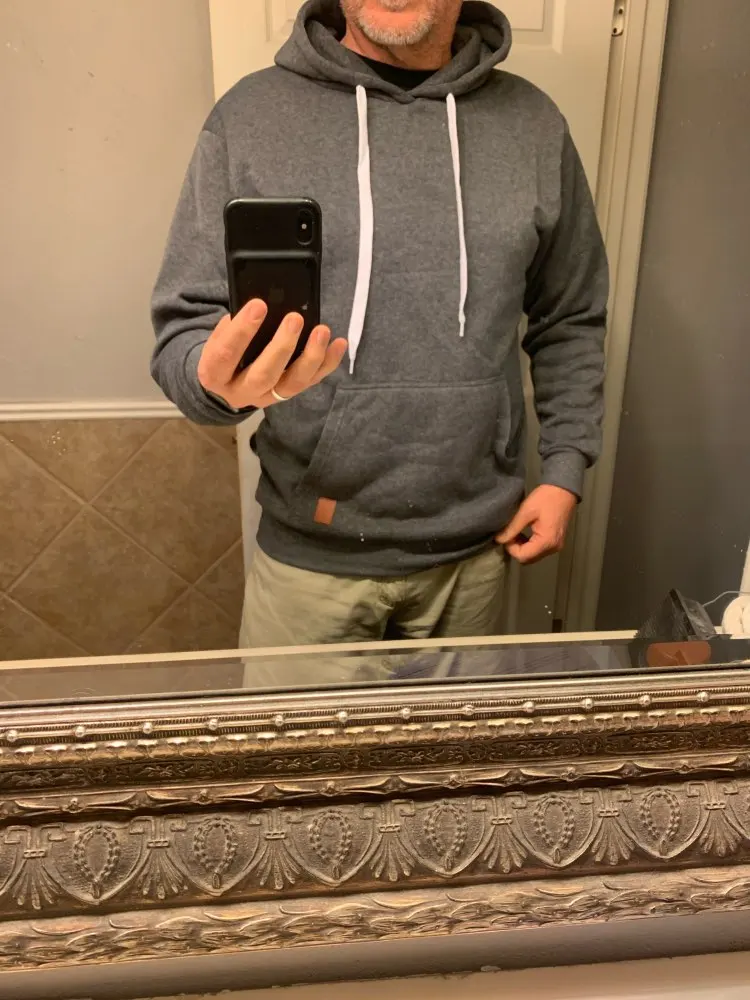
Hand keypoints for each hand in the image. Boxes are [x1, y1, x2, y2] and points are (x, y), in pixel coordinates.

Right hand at [197, 298, 347, 408]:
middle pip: (263, 375)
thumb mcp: (220, 335)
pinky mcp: (287, 395)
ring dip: (310, 357)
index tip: (259, 305)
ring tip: (322, 331)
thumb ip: (236, 325)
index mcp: (213, 374)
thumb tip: (265, 305)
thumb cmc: (224, 348)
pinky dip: (327, 363)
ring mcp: (266, 397)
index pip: (225, 355)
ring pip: (291, 384)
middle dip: (281, 347)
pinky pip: (310, 382)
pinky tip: (338, 344)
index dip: (242, 331)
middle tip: (295, 318)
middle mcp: (240, 392)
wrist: (226, 377)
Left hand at [496, 484, 576, 564]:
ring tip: (516, 532)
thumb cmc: (546, 498)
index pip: (523, 556)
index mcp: (547, 541)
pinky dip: (529, 544)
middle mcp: (553, 548)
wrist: (564, 489)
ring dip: (522, 547)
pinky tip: (524, 533)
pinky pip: (538, 550)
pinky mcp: (555, 541)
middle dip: (515, 548)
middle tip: (510, 533)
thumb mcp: (526, 511)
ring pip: (533, 556)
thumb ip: (512, 528)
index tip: (506, 535)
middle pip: (528, 559)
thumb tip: (499, 540)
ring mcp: (556, 546)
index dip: (510, 548)